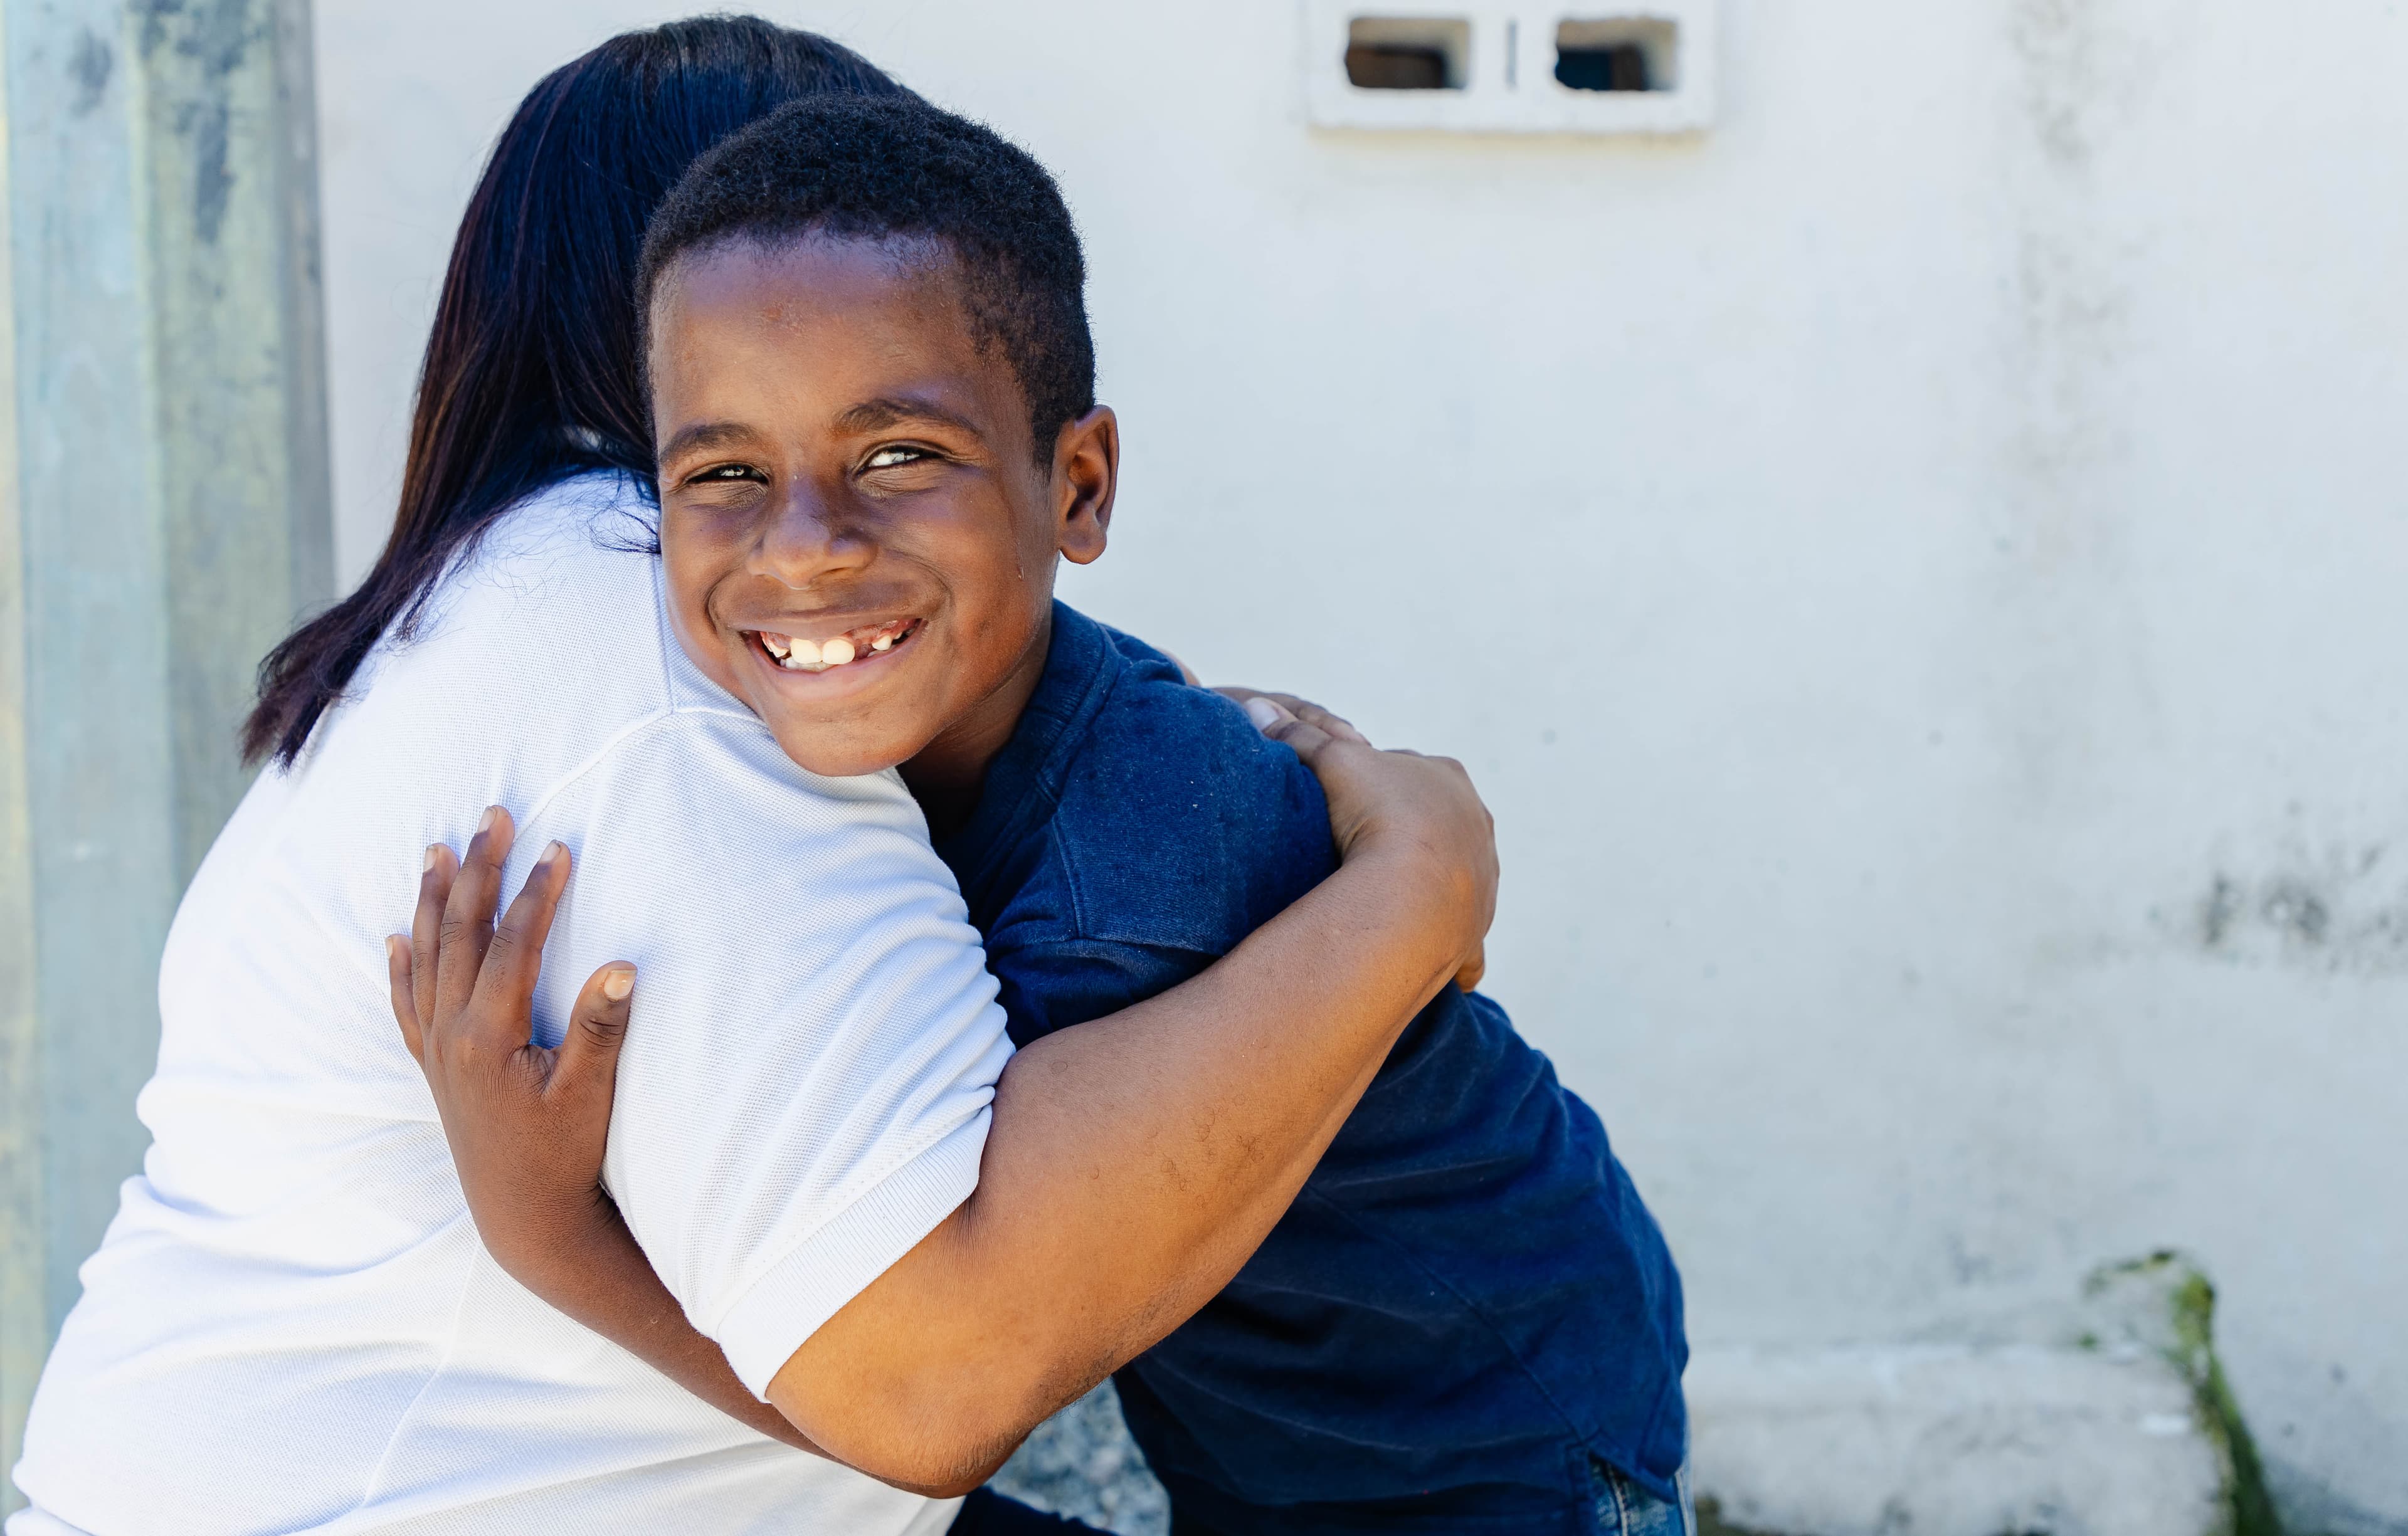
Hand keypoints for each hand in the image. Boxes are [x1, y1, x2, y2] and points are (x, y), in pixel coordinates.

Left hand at [387, 807, 637, 1282]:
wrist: (523, 1218)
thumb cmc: (563, 1156)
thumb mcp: (591, 1095)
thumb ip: (602, 1030)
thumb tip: (621, 966)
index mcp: (488, 1035)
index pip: (512, 944)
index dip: (536, 892)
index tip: (557, 846)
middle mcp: (451, 1036)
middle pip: (459, 934)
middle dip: (477, 871)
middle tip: (492, 817)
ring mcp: (437, 1052)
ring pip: (426, 958)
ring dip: (432, 901)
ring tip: (437, 850)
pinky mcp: (436, 1069)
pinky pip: (407, 1005)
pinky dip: (400, 967)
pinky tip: (395, 939)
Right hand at [1216, 689, 1493, 991]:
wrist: (1412, 891)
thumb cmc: (1376, 813)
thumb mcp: (1330, 761)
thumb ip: (1296, 736)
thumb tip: (1260, 709)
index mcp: (1446, 777)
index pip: (1405, 771)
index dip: (1370, 783)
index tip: (1342, 799)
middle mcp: (1475, 826)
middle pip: (1434, 823)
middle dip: (1405, 833)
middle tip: (1360, 849)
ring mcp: (1481, 879)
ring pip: (1455, 878)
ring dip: (1429, 886)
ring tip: (1387, 901)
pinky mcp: (1474, 927)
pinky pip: (1467, 945)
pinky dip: (1453, 951)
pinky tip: (1435, 964)